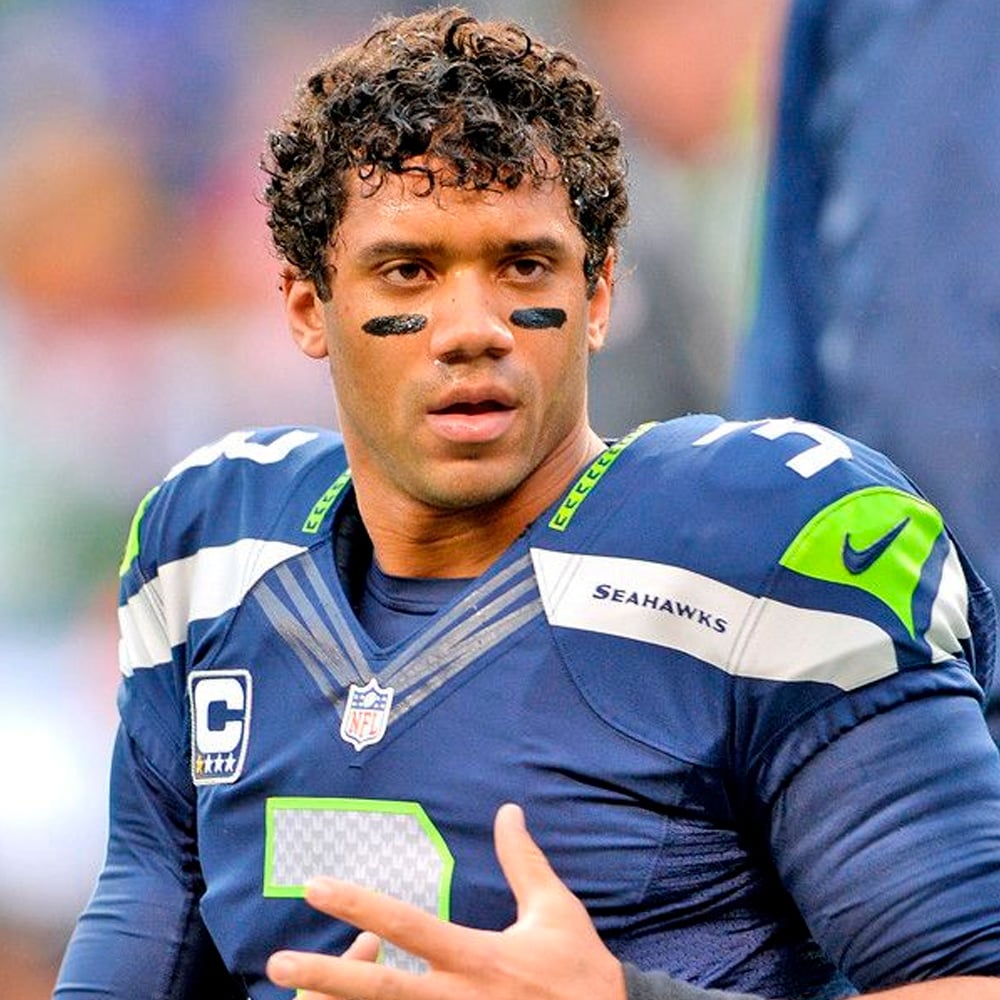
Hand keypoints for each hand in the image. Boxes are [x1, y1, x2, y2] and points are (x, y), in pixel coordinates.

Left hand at [266, 802, 626, 999]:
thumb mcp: (556, 909)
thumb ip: (524, 861)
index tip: (315, 887)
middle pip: (379, 991)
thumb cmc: (579, 971)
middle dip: (323, 977)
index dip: (358, 905)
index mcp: (477, 958)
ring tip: (297, 999)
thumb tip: (508, 811)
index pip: (406, 925)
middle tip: (274, 965)